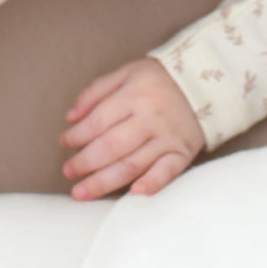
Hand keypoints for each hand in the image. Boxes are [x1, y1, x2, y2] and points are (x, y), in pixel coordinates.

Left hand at [60, 57, 204, 200]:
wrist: (202, 84)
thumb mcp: (125, 73)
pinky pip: (167, 172)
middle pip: (112, 146)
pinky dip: (152, 183)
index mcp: (133, 95)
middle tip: (68, 172)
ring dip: (104, 182)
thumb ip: (95, 92)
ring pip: (132, 164)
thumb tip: (70, 117)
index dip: (78, 135)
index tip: (65, 143)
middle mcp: (149, 118)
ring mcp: (167, 138)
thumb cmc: (156, 80)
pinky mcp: (182, 153)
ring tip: (81, 193)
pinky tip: (133, 194)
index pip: (99, 121)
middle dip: (85, 163)